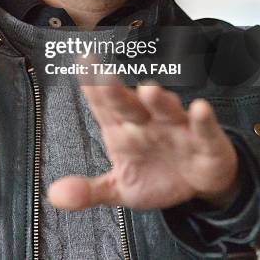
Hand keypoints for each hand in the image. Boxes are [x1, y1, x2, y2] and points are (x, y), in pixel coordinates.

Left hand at [48, 80, 238, 210]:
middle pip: (129, 104)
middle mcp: (147, 122)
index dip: (91, 86)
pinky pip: (203, 127)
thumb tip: (55, 195)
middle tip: (103, 77)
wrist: (199, 187)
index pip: (103, 105)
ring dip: (158, 100)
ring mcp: (176, 128)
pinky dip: (203, 119)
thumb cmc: (156, 177)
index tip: (82, 63)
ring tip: (149, 90)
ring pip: (166, 108)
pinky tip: (199, 109)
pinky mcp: (204, 140)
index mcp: (122, 129)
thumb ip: (89, 191)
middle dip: (116, 91)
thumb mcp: (119, 190)